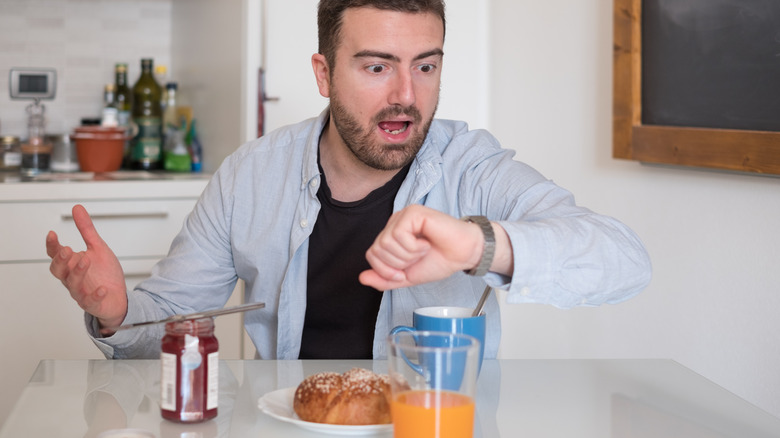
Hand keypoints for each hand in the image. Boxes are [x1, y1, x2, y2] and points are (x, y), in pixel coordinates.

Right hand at [46, 204, 127, 331]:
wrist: (118, 297)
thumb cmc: (104, 273)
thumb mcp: (98, 248)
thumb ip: (86, 230)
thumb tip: (77, 208)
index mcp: (71, 264)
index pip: (56, 254)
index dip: (52, 245)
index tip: (52, 234)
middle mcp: (72, 278)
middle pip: (58, 271)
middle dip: (60, 260)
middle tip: (67, 249)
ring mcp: (81, 292)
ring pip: (72, 284)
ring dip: (77, 273)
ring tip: (86, 261)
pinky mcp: (92, 303)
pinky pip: (90, 301)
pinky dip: (95, 295)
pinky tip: (102, 289)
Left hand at [359, 205, 486, 289]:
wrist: (463, 255)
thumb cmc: (439, 261)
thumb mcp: (406, 277)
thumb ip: (384, 279)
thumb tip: (362, 278)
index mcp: (391, 235)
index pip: (371, 254)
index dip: (386, 270)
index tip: (404, 273)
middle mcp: (395, 223)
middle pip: (377, 249)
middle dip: (398, 263)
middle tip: (417, 259)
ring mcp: (403, 216)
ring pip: (386, 242)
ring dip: (408, 254)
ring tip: (423, 250)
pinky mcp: (413, 212)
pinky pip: (399, 234)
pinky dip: (413, 246)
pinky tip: (426, 243)